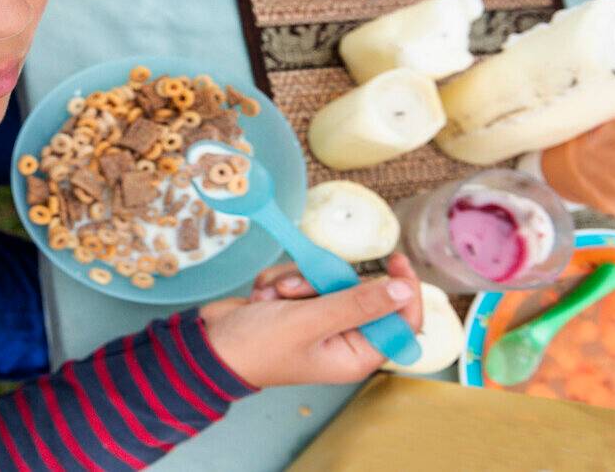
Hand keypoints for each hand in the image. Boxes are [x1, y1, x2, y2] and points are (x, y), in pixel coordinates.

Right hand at [200, 253, 422, 386]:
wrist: (210, 344)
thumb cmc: (258, 346)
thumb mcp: (310, 322)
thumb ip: (358, 304)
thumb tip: (404, 291)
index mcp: (356, 354)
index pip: (400, 321)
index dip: (403, 291)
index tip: (395, 260)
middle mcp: (343, 336)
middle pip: (359, 290)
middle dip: (322, 281)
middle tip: (293, 291)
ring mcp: (319, 318)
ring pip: (327, 277)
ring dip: (296, 279)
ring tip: (271, 297)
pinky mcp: (298, 303)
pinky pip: (303, 275)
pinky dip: (280, 279)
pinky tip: (262, 296)